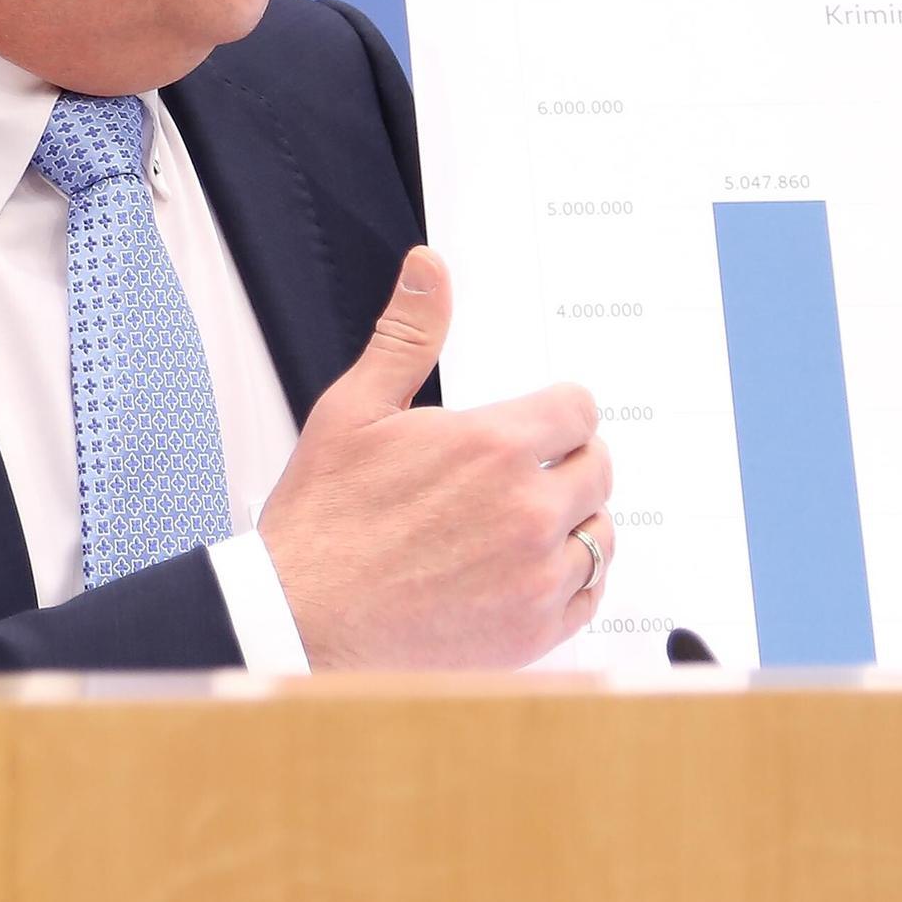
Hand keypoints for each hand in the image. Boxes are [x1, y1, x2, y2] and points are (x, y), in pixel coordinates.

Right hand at [259, 247, 613, 668]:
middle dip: (567, 462)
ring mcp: (536, 577)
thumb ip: (407, 336)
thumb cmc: (322, 520)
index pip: (577, 410)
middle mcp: (527, 511)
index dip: (556, 412)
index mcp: (492, 448)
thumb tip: (429, 268)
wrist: (300, 624)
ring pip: (600, 533)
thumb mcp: (354, 411)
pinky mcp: (533, 632)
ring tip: (523, 524)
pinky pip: (589, 594)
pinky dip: (570, 581)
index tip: (536, 426)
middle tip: (524, 474)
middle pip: (597, 468)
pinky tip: (528, 572)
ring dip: (573, 522)